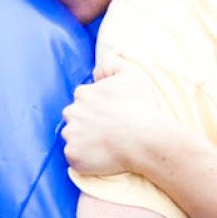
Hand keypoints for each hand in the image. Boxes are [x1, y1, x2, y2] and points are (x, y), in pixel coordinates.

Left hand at [61, 65, 179, 176]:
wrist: (145, 139)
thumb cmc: (140, 107)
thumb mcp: (131, 74)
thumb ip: (112, 63)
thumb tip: (103, 58)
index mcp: (82, 93)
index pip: (83, 99)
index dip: (97, 107)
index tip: (110, 115)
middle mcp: (72, 112)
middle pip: (75, 118)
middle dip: (86, 123)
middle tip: (108, 131)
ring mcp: (71, 135)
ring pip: (73, 138)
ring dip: (84, 141)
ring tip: (106, 145)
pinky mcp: (73, 156)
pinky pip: (74, 157)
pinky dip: (84, 158)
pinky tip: (102, 156)